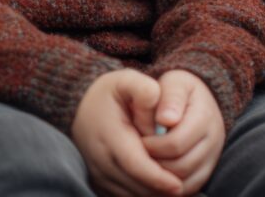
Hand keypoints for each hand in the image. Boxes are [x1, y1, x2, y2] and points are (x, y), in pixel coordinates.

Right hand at [72, 69, 184, 196]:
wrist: (81, 107)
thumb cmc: (110, 93)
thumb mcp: (127, 80)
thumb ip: (145, 91)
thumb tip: (162, 117)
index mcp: (109, 135)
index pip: (134, 164)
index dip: (156, 177)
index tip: (177, 185)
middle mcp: (100, 160)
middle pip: (134, 185)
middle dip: (159, 189)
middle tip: (184, 188)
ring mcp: (98, 174)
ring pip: (129, 194)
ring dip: (152, 193)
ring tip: (175, 187)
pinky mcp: (100, 182)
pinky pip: (123, 195)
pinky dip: (143, 194)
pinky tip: (160, 188)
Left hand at [140, 70, 225, 195]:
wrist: (198, 100)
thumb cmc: (180, 91)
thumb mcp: (175, 83)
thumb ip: (171, 97)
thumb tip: (166, 119)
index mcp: (205, 116)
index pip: (175, 144)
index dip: (151, 146)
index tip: (138, 139)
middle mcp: (214, 140)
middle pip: (180, 167)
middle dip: (154, 164)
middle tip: (140, 154)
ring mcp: (212, 158)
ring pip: (184, 182)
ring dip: (160, 177)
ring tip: (147, 162)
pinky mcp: (206, 171)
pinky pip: (188, 189)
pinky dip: (169, 187)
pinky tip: (156, 172)